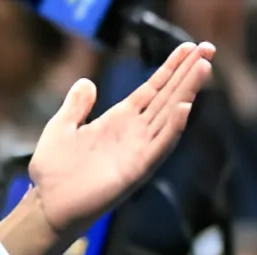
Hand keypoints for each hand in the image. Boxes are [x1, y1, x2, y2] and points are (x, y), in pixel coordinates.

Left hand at [24, 41, 214, 244]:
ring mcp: (137, 150)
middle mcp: (133, 133)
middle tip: (209, 47)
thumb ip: (75, 106)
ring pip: (169, 116)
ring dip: (187, 92)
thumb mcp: (60, 129)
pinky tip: (184, 107)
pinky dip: (172, 127)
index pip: (152, 89)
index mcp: (118, 120)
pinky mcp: (136, 170)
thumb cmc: (51, 172)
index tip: (188, 47)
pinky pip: (159, 146)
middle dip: (187, 73)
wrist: (47, 205)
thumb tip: (86, 82)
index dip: (170, 69)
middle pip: (167, 97)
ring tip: (202, 67)